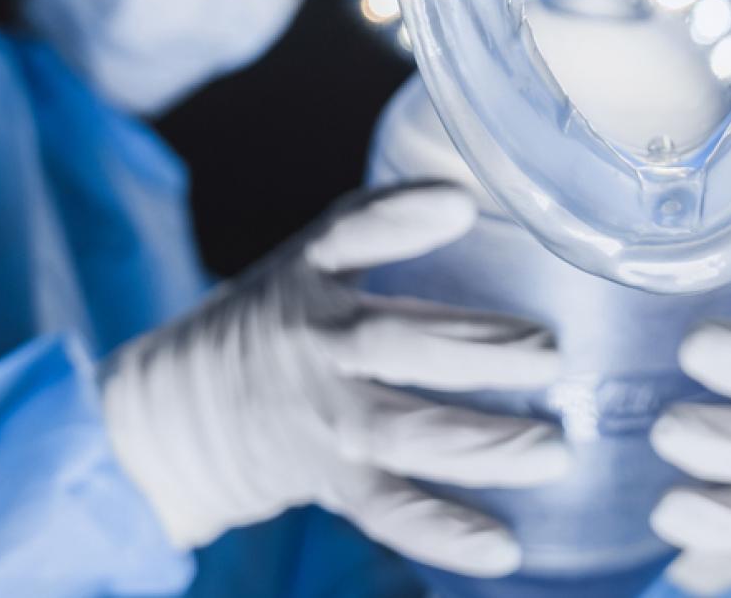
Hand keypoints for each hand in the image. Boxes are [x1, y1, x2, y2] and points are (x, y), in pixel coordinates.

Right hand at [101, 184, 569, 575]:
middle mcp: (318, 344)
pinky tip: (503, 546)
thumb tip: (487, 185)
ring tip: (552, 451)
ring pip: (406, 433)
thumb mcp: (312, 262)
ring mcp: (325, 419)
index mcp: (313, 275)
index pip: (351, 234)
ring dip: (484, 446)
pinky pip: (391, 511)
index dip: (402, 216)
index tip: (459, 202)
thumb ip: (385, 226)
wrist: (178, 414)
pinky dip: (445, 532)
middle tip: (552, 355)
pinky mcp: (333, 480)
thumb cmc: (278, 322)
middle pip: (399, 343)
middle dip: (479, 349)